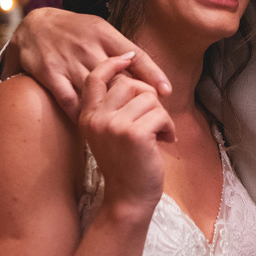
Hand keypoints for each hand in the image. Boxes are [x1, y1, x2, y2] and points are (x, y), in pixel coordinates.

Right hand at [7, 7, 170, 116]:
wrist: (34, 25)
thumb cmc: (74, 30)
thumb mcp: (99, 30)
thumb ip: (119, 48)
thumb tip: (143, 68)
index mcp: (104, 34)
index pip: (135, 55)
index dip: (153, 74)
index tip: (167, 91)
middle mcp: (88, 47)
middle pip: (118, 76)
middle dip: (134, 97)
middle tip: (148, 115)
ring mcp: (69, 61)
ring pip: (96, 91)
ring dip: (111, 110)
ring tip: (126, 126)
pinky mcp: (50, 74)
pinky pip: (70, 100)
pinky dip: (82, 114)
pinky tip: (94, 126)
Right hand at [78, 53, 174, 214]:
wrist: (128, 199)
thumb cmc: (126, 165)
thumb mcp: (110, 133)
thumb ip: (113, 108)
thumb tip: (135, 80)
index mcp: (87, 116)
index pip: (96, 77)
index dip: (114, 64)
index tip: (130, 56)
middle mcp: (96, 118)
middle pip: (131, 84)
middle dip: (149, 99)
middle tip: (154, 121)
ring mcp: (113, 125)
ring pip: (149, 97)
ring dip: (161, 116)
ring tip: (159, 134)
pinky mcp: (133, 133)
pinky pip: (161, 114)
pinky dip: (169, 127)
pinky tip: (165, 141)